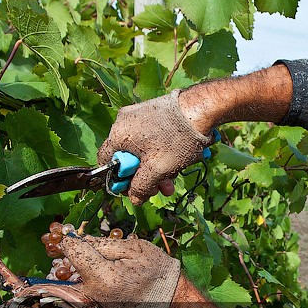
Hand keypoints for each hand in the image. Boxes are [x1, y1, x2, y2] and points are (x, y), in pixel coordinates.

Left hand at [59, 234, 179, 307]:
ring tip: (95, 261)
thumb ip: (104, 244)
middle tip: (82, 244)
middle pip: (67, 268)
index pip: (73, 252)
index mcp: (103, 277)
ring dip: (76, 268)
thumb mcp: (135, 249)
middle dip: (73, 254)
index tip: (73, 232)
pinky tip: (100, 273)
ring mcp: (92, 304)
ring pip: (72, 280)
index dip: (72, 239)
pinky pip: (80, 290)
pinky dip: (84, 279)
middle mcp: (92, 293)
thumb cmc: (156, 272)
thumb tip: (79, 239)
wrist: (168, 301)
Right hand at [98, 90, 210, 205]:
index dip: (118, 180)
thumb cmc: (177, 139)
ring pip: (143, 149)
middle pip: (128, 158)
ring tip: (173, 180)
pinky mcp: (155, 112)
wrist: (201, 108)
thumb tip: (134, 198)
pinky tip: (178, 161)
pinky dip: (162, 152)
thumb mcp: (157, 170)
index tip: (132, 190)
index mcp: (118, 134)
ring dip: (157, 168)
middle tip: (160, 189)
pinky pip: (152, 138)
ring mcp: (140, 115)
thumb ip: (141, 187)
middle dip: (145, 177)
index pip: (106, 162)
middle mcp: (124, 122)